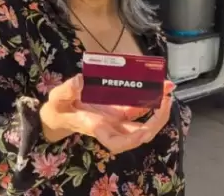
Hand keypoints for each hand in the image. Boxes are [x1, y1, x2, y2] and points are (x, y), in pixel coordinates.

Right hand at [40, 74, 174, 154]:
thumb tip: (80, 81)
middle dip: (157, 120)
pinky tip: (158, 84)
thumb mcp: (56, 99)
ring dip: (158, 107)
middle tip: (167, 100)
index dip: (131, 141)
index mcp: (96, 127)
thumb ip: (66, 90)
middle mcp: (111, 126)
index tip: (143, 133)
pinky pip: (138, 107)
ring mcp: (117, 118)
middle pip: (139, 134)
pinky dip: (150, 98)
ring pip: (143, 120)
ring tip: (167, 87)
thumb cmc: (57, 110)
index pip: (116, 142)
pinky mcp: (119, 109)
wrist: (59, 114)